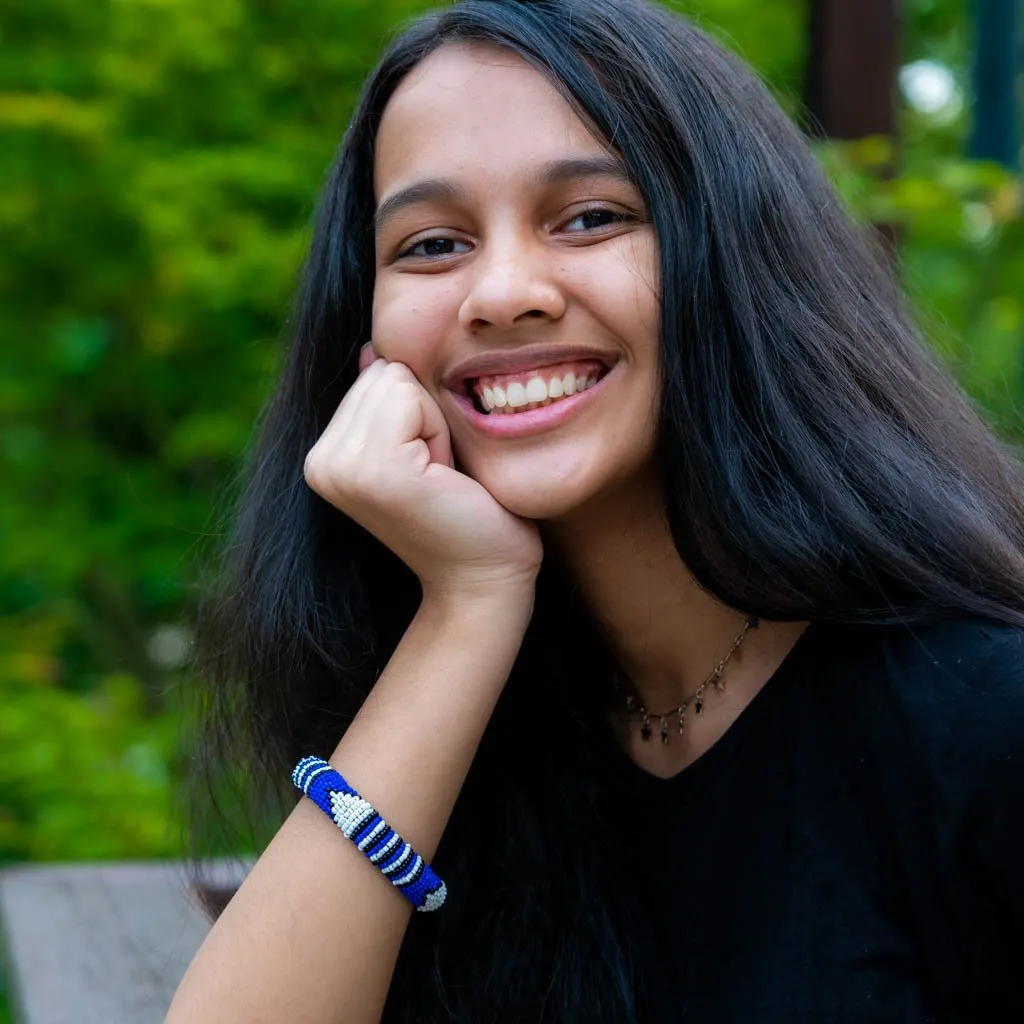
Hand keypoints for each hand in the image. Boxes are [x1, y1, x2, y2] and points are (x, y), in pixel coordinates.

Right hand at [304, 346, 542, 602]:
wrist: (482, 577)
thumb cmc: (465, 512)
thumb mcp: (420, 446)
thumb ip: (388, 401)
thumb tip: (370, 350)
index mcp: (323, 456)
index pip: (376, 373)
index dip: (419, 413)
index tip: (429, 469)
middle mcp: (319, 462)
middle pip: (385, 371)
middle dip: (424, 413)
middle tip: (436, 475)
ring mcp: (338, 467)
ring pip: (398, 380)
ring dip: (433, 424)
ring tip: (437, 478)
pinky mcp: (372, 469)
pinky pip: (412, 399)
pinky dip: (440, 433)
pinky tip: (441, 480)